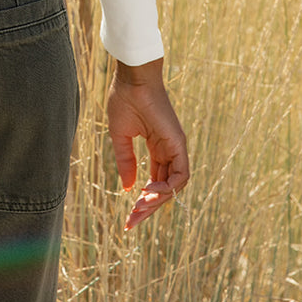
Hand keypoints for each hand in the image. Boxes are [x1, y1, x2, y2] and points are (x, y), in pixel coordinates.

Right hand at [107, 57, 188, 229]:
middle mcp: (169, 151)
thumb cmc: (125, 100)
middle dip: (149, 208)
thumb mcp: (121, 137)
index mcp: (156, 148)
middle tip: (131, 222)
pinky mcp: (179, 144)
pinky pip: (181, 175)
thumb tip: (129, 188)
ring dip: (158, 201)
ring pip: (175, 187)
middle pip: (165, 189)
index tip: (129, 217)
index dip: (144, 201)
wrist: (132, 79)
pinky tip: (149, 191)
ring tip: (139, 208)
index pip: (154, 182)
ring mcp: (176, 148)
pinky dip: (168, 188)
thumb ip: (126, 161)